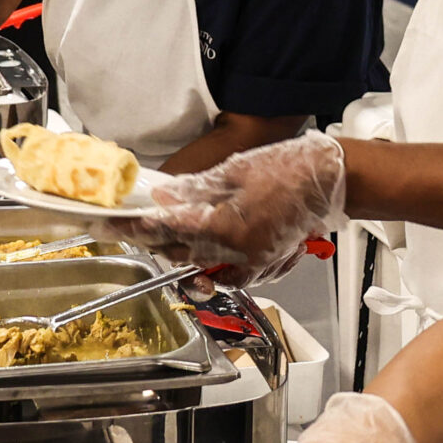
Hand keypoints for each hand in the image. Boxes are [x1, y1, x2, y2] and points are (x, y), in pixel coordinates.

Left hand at [99, 131, 347, 282]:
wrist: (331, 180)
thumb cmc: (289, 168)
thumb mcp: (233, 171)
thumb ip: (195, 190)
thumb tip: (164, 197)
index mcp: (225, 226)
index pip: (166, 229)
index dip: (134, 227)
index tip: (111, 225)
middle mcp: (236, 252)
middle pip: (179, 253)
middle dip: (157, 240)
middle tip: (138, 226)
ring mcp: (253, 262)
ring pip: (202, 266)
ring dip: (184, 251)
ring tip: (178, 231)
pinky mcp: (266, 264)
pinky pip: (230, 274)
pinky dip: (215, 265)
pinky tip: (214, 247)